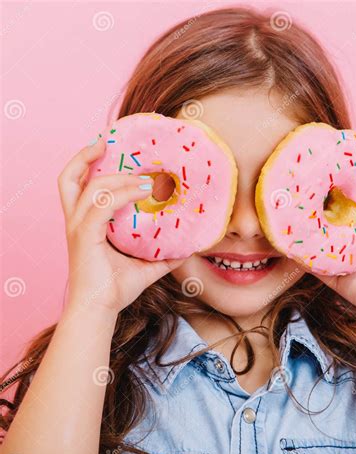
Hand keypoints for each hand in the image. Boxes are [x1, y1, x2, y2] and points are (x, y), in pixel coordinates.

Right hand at [57, 137, 183, 314]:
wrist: (99, 311)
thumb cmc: (115, 290)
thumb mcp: (145, 267)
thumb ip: (164, 255)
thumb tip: (189, 248)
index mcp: (84, 223)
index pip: (80, 185)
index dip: (91, 164)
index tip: (111, 150)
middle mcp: (76, 221)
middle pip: (69, 178)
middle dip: (86, 156)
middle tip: (108, 142)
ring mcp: (78, 227)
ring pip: (91, 187)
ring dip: (118, 176)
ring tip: (144, 176)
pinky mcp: (85, 236)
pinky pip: (103, 206)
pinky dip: (122, 194)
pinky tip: (144, 191)